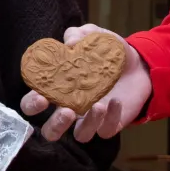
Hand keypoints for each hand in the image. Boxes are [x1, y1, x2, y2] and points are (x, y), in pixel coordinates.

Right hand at [20, 25, 151, 142]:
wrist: (138, 64)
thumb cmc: (106, 53)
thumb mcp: (92, 36)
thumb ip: (78, 34)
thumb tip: (70, 42)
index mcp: (58, 89)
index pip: (33, 104)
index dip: (31, 104)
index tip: (41, 97)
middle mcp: (70, 108)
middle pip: (51, 131)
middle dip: (55, 125)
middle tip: (66, 111)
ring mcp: (90, 119)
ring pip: (80, 136)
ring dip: (87, 124)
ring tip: (97, 105)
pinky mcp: (110, 124)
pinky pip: (106, 131)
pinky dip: (110, 118)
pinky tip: (116, 101)